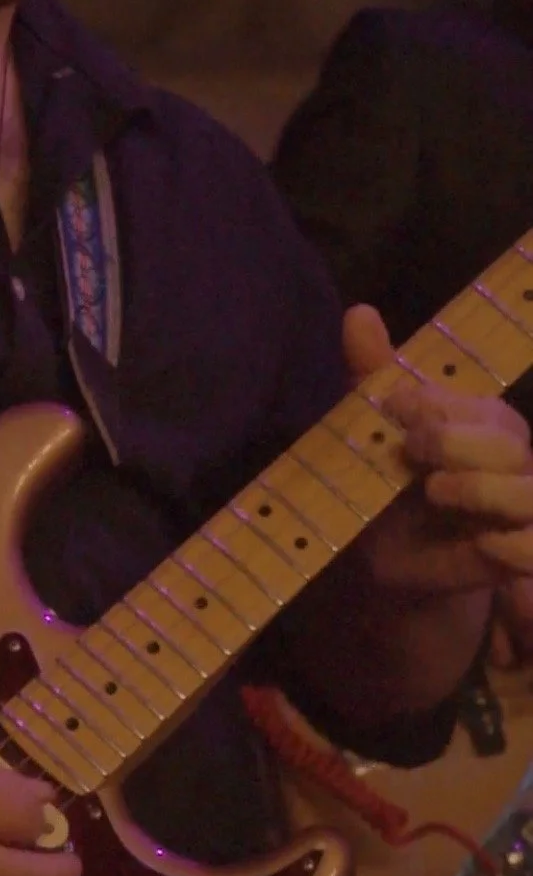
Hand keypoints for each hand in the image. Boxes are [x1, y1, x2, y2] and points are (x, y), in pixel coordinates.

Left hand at [344, 304, 532, 594]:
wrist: (392, 562)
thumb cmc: (391, 487)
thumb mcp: (377, 430)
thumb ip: (374, 374)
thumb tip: (359, 313)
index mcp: (487, 427)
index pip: (481, 407)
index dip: (437, 404)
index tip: (394, 409)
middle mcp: (515, 465)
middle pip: (508, 441)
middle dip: (453, 441)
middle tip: (409, 451)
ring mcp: (524, 512)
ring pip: (529, 493)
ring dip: (479, 490)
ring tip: (434, 492)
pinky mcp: (523, 556)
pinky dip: (513, 547)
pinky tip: (482, 546)